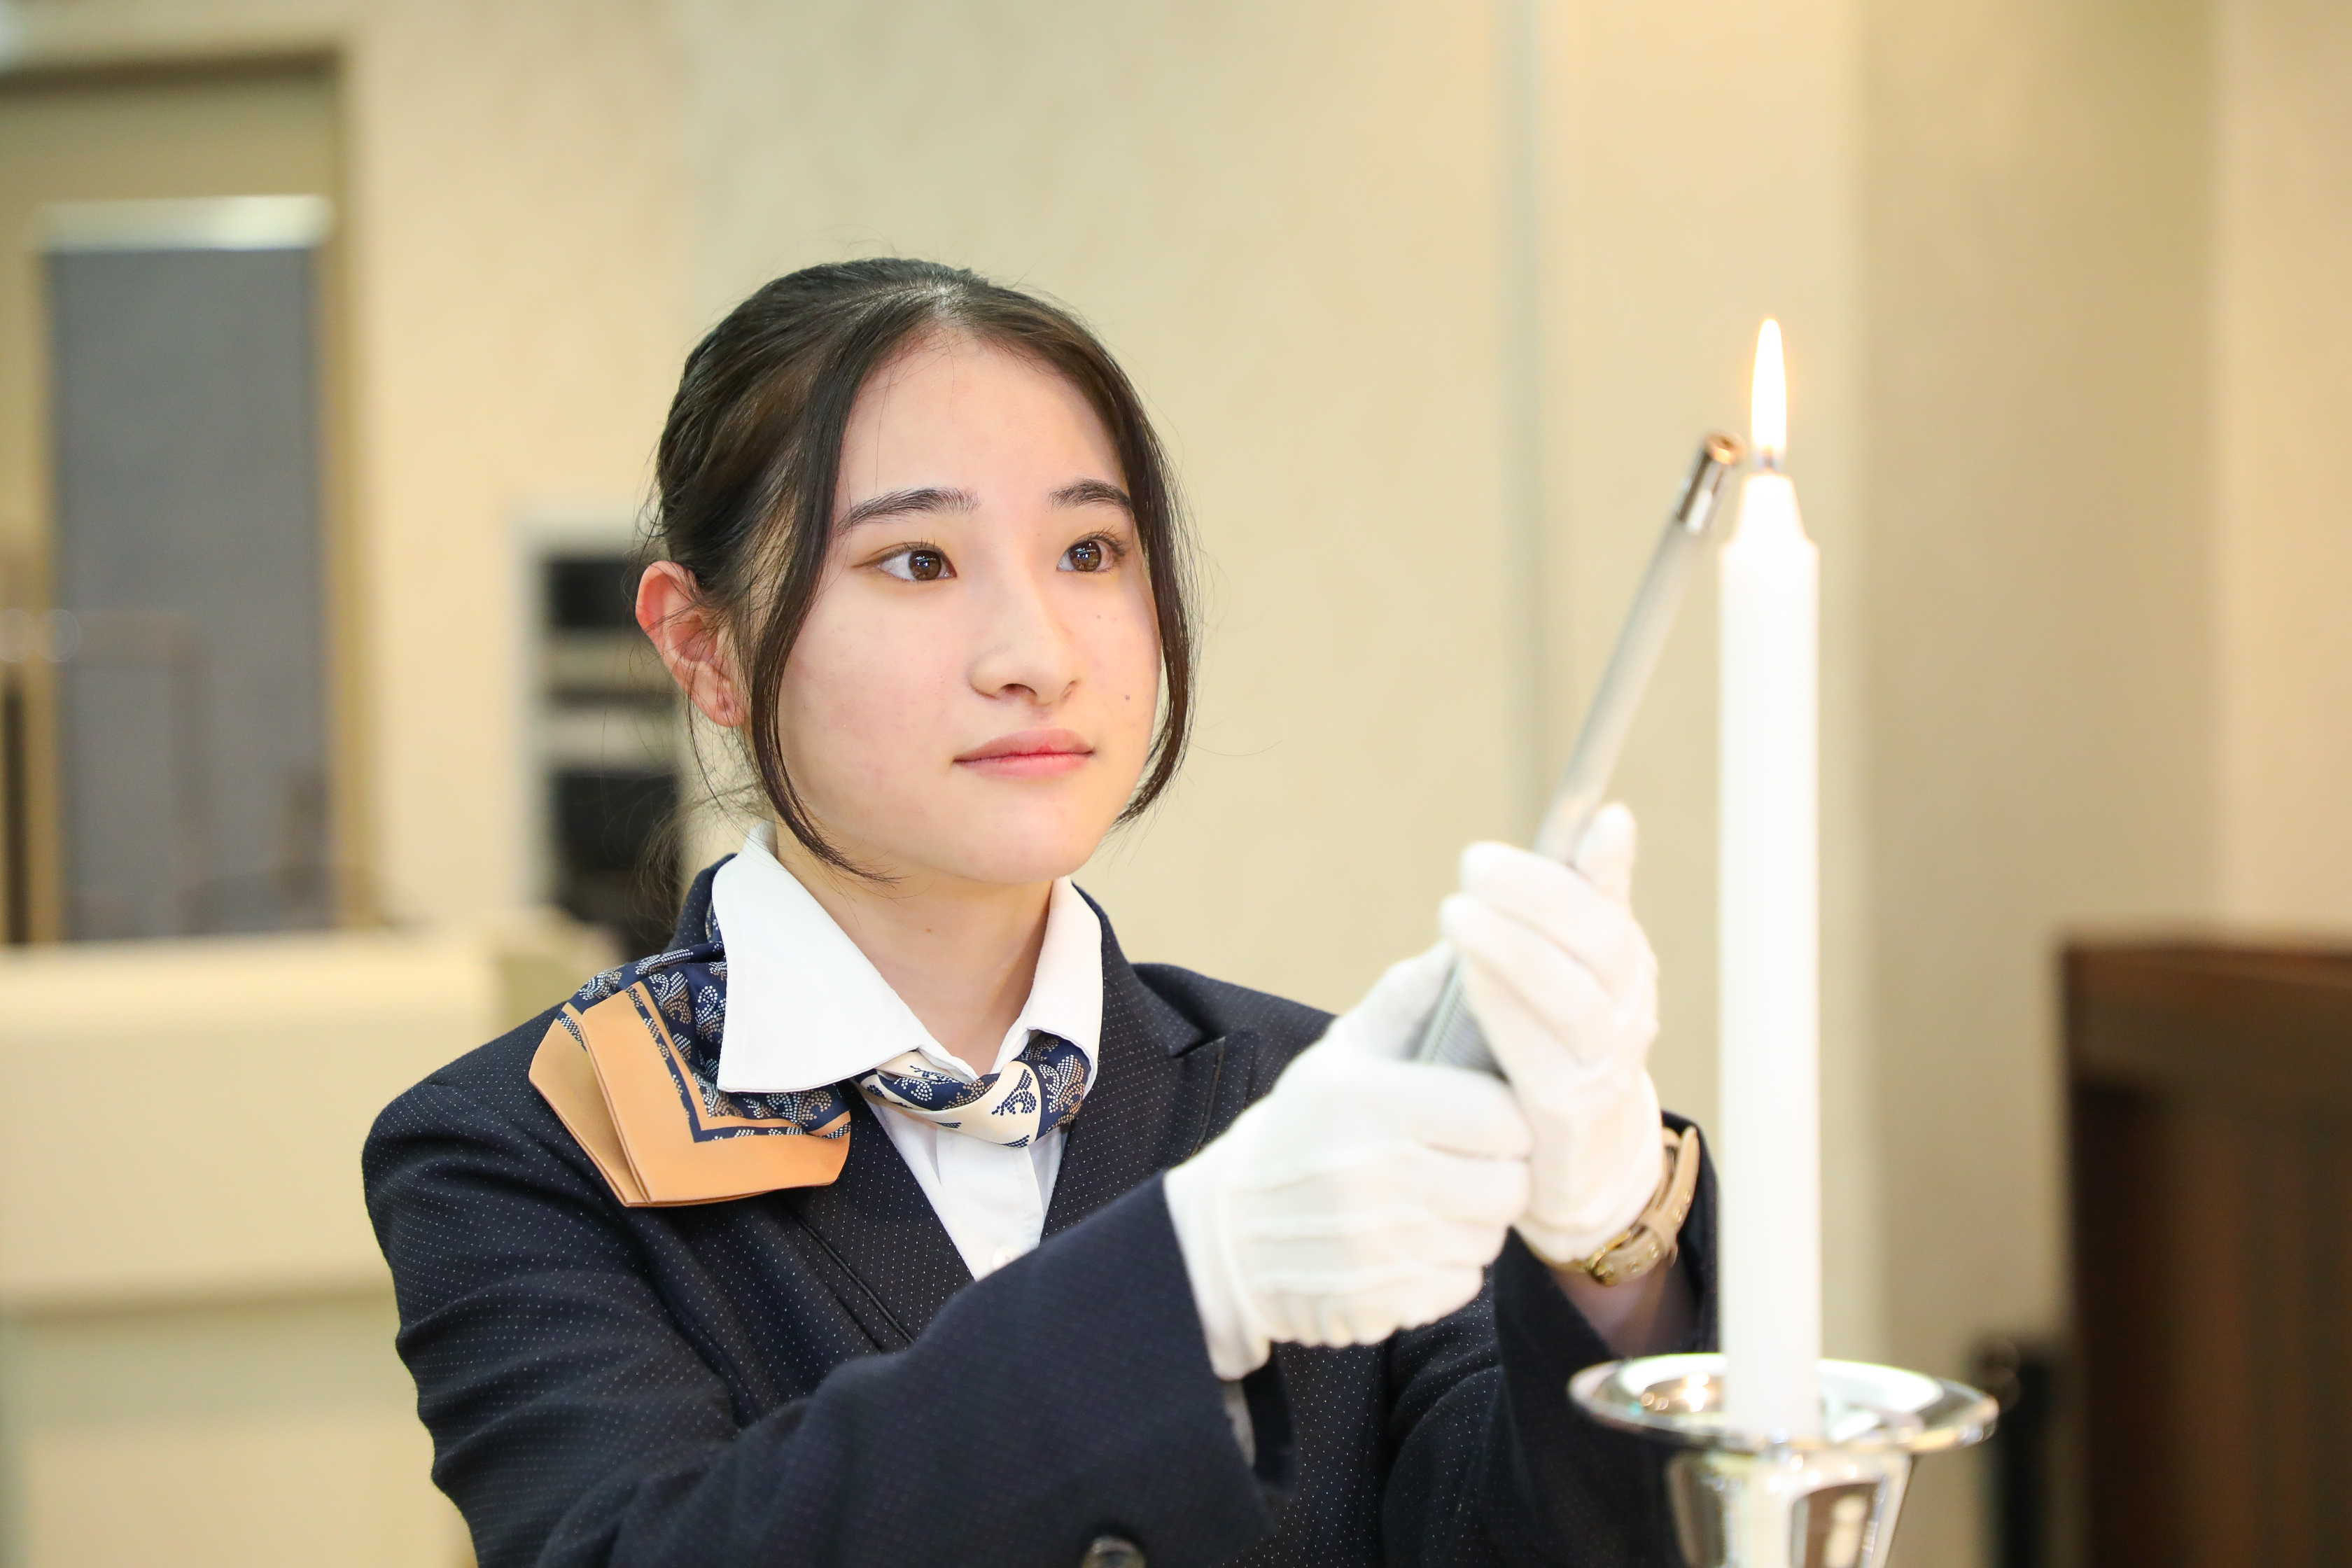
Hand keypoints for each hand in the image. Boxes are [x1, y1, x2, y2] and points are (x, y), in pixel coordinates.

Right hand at [1163, 947, 1532, 1378]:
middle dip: (1498, 1172)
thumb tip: (1461, 945)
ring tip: (1433, 1198)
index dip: (1506, 1117)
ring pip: (1489, 1236)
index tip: (1487, 1114)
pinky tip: (1410, 1243)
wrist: (1224, 1236)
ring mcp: (1377, 1249)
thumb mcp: (1340, 1058)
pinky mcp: (1380, 1304)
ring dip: (1473, 1220)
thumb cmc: (1297, 1132)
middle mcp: (1374, 1179)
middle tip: (1467, 1161)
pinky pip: (1460, 1284)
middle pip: (1509, 1185)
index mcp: (1371, 1105)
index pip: (1501, 1117)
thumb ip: (1406, 1003)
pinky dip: (1446, 1268)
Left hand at [1440, 803, 1665, 1266]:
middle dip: (1537, 897)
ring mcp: (1604, 1065)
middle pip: (1596, 943)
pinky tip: (1473, 983)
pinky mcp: (1570, 1117)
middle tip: (1475, 863)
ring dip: (1515, 952)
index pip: (1614, 904)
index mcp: (1620, 964)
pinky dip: (1510, 1018)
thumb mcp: (1568, 963)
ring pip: (1573, 1000)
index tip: (1602, 817)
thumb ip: (1577, 896)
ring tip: (1460, 913)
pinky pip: (1543, 1062)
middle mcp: (1626, 1009)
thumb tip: (1604, 817)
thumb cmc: (1556, 1041)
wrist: (1576, 1160)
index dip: (1609, 863)